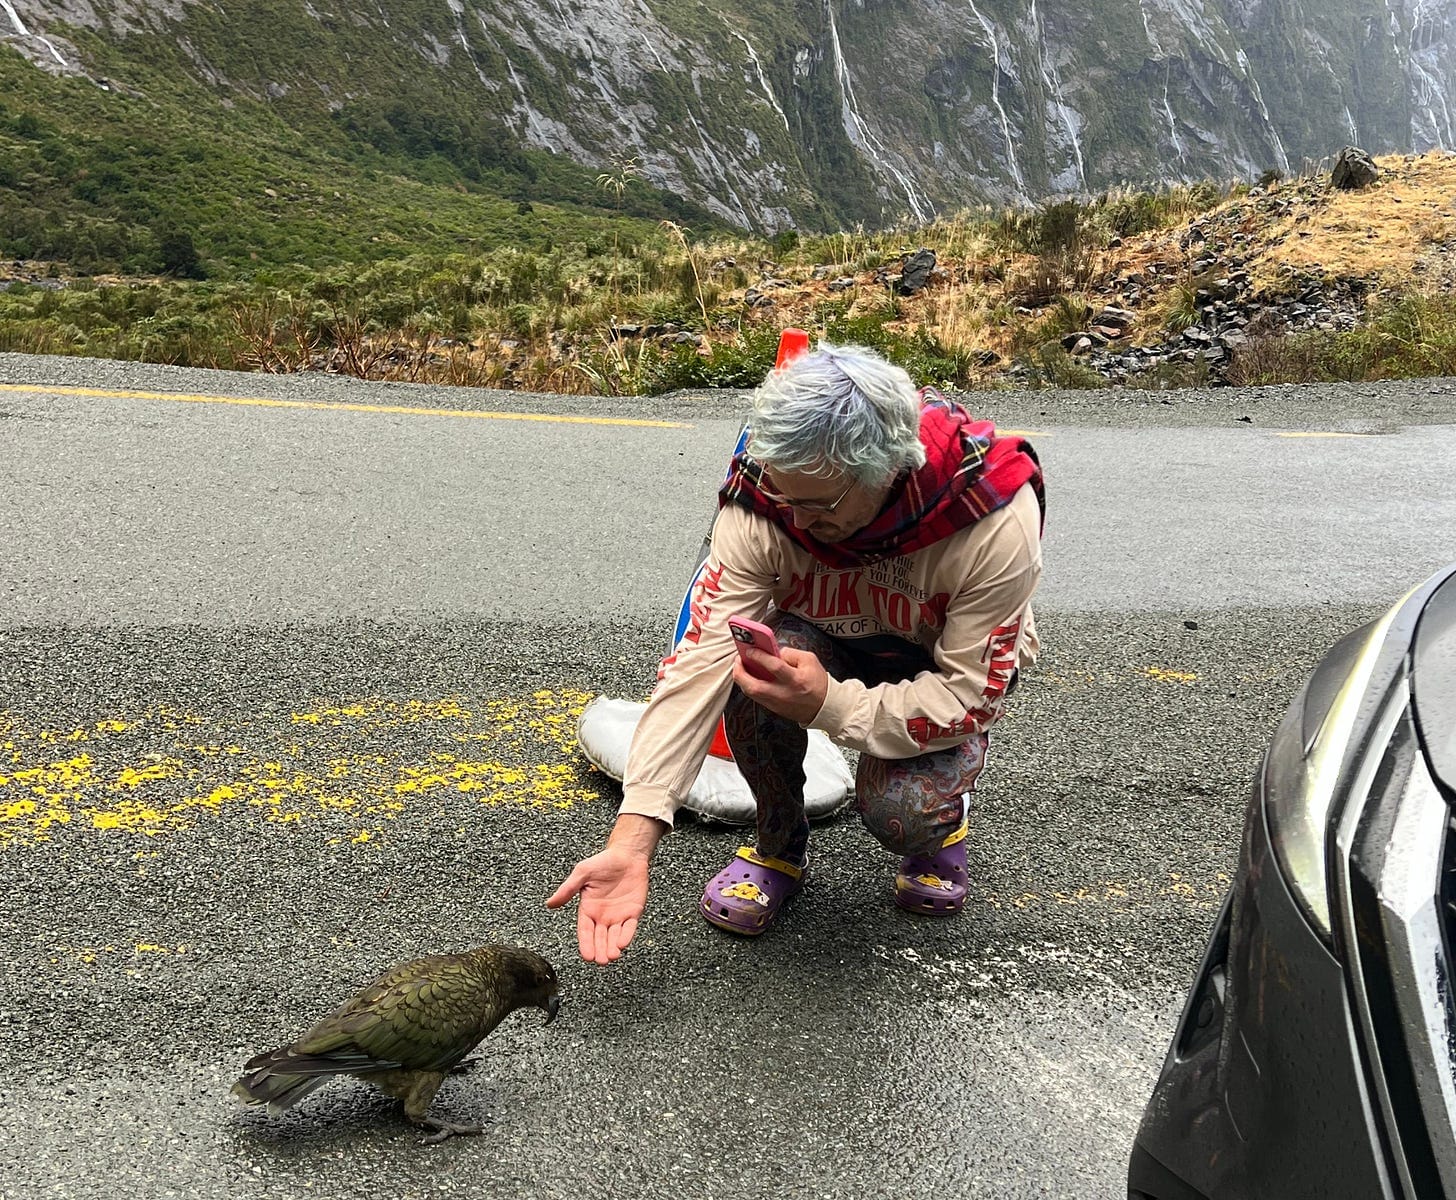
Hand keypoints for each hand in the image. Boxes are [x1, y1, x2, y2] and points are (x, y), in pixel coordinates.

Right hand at [546, 816, 662, 963]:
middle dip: (600, 950)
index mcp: (588, 909)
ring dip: (613, 947)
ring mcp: (619, 915)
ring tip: (612, 956)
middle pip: (600, 938)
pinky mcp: (633, 912)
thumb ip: (568, 889)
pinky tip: (623, 944)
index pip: (585, 931)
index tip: (587, 956)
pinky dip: (626, 936)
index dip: (586, 944)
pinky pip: (630, 927)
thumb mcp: (582, 873)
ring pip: (614, 936)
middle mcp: (603, 916)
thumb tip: (550, 903)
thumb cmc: (603, 862)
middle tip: (601, 961)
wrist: (627, 854)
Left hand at [731, 645, 828, 724]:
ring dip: (742, 679)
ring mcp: (777, 704)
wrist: (824, 707)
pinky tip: (749, 676)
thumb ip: (790, 653)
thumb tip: (773, 652)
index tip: (750, 649)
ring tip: (741, 666)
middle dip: (740, 672)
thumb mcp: (809, 660)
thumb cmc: (818, 682)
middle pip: (754, 686)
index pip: (773, 667)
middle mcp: (784, 694)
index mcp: (795, 680)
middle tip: (738, 660)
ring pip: (751, 693)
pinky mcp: (773, 709)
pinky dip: (749, 685)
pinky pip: (756, 697)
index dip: (759, 656)